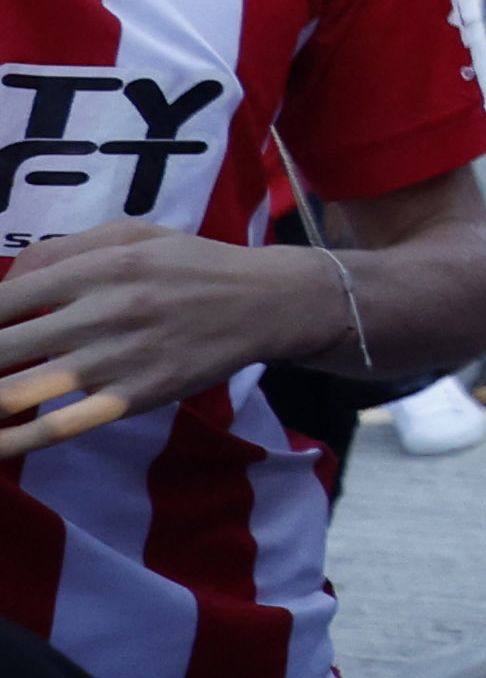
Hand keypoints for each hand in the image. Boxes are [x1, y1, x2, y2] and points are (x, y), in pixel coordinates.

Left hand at [0, 223, 318, 459]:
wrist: (268, 303)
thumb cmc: (191, 264)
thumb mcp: (130, 234)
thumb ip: (61, 251)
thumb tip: (4, 283)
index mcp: (99, 267)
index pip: (3, 299)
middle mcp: (104, 312)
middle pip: (1, 348)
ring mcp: (119, 359)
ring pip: (19, 392)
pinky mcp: (136, 397)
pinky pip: (61, 426)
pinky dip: (14, 442)